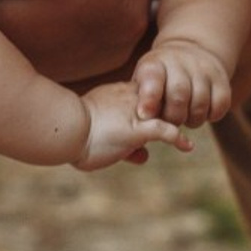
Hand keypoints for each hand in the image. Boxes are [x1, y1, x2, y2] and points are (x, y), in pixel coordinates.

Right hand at [74, 81, 192, 171]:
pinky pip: (165, 131)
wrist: (64, 129)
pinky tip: (187, 146)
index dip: (151, 108)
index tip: (155, 119)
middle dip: (166, 115)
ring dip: (175, 122)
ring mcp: (136, 113)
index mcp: (116, 94)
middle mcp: (130, 99)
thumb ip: (117, 138)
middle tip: (176, 123)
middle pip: (158, 104)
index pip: (143, 97)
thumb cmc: (71, 132)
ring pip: (165, 113)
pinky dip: (177, 139)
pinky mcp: (139, 129)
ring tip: (184, 134)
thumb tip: (142, 156)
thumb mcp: (95, 131)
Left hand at [134, 39, 232, 128]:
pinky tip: (204, 113)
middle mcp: (180, 62)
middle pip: (179, 95)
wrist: (189, 51)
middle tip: (171, 121)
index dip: (149, 99)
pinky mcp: (221, 77)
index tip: (145, 115)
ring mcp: (203, 68)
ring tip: (186, 118)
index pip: (153, 78)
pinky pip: (220, 104)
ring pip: (200, 103)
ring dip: (192, 120)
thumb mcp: (144, 81)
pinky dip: (212, 115)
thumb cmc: (160, 78)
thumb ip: (141, 99)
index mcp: (156, 63)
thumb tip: (143, 119)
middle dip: (173, 117)